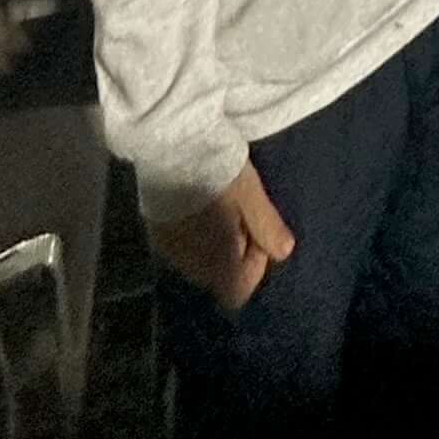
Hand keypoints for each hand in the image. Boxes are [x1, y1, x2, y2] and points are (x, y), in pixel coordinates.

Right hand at [149, 163, 291, 312]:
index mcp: (215, 263)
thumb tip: (284, 252)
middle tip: (238, 211)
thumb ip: (268, 228)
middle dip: (233, 251)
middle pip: (218, 276)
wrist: (172, 146)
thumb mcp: (251, 195)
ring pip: (198, 262)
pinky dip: (190, 234)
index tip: (255, 230)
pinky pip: (179, 247)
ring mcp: (167, 252)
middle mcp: (188, 267)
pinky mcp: (153, 234)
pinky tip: (195, 203)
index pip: (237, 292)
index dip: (253, 266)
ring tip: (216, 204)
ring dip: (211, 243)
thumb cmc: (218, 172)